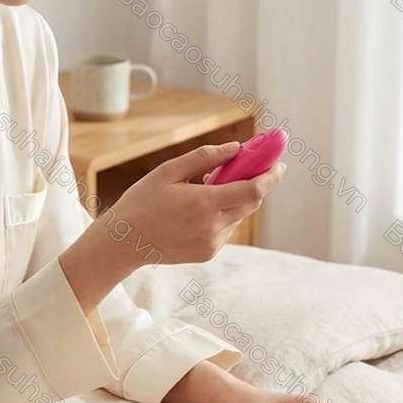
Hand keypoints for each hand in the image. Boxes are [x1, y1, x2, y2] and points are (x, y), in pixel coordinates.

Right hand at [106, 141, 286, 265]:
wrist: (124, 243)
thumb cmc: (142, 201)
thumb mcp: (169, 171)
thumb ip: (205, 157)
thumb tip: (236, 148)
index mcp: (204, 203)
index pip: (253, 190)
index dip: (270, 176)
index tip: (278, 164)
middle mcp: (212, 227)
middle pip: (251, 203)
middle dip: (257, 184)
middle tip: (253, 167)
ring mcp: (211, 243)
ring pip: (239, 216)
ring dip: (236, 198)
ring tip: (210, 186)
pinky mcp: (208, 254)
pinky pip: (226, 228)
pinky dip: (223, 214)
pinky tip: (201, 207)